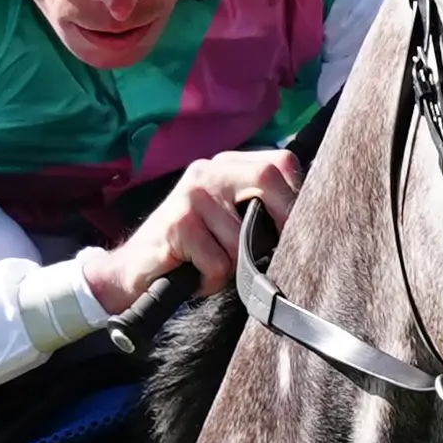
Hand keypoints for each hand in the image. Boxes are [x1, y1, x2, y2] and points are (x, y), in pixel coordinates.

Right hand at [75, 147, 298, 315]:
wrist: (132, 272)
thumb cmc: (190, 252)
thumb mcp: (228, 223)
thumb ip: (259, 210)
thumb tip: (310, 221)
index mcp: (226, 166)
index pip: (280, 162)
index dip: (297, 195)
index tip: (304, 229)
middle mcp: (208, 171)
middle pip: (266, 177)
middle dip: (282, 221)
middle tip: (278, 254)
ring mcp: (191, 194)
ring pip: (243, 235)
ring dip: (235, 266)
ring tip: (213, 268)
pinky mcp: (178, 223)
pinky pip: (219, 261)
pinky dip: (211, 280)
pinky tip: (195, 277)